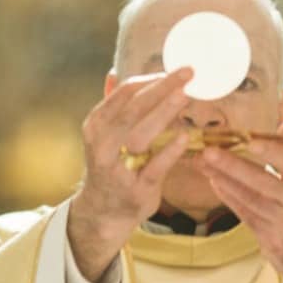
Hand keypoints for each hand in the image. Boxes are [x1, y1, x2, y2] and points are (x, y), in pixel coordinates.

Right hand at [68, 69, 193, 282]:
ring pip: (141, 134)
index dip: (149, 80)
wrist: (103, 212)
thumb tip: (113, 73)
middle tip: (187, 73)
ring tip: (186, 94)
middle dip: (161, 88)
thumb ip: (112, 107)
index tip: (173, 70)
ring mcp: (118, 169)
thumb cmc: (110, 167)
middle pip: (132, 109)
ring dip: (165, 111)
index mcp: (95, 126)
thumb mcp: (103, 136)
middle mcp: (102, 145)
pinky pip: (154, 167)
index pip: (123, 94)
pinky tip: (184, 136)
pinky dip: (169, 151)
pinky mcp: (135, 190)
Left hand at [199, 120, 282, 282]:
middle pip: (264, 182)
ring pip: (249, 199)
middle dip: (233, 166)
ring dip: (223, 180)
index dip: (272, 153)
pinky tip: (215, 182)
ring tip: (203, 163)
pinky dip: (228, 197)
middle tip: (208, 151)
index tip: (249, 140)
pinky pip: (245, 214)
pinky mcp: (271, 240)